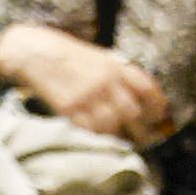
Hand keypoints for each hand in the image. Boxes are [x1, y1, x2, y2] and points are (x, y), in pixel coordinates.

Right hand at [0, 26, 179, 142]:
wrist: (35, 53)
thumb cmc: (68, 54)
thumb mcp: (99, 56)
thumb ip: (118, 73)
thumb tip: (138, 95)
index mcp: (115, 66)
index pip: (146, 88)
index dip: (157, 105)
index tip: (160, 116)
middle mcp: (105, 82)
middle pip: (132, 113)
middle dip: (142, 129)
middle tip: (145, 138)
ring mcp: (87, 97)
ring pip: (112, 125)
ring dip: (120, 135)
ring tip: (123, 141)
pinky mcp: (69, 110)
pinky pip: (91, 130)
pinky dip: (99, 136)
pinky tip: (102, 137)